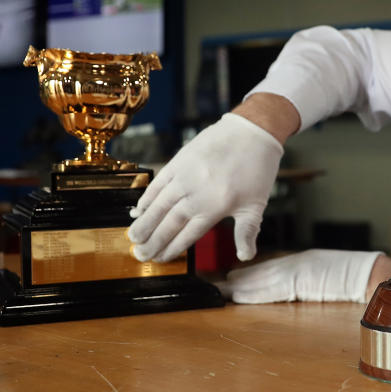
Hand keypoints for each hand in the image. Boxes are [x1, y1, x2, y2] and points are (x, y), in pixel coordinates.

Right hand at [128, 113, 282, 262]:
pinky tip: (138, 210)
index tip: (159, 259)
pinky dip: (146, 197)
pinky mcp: (179, 161)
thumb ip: (247, 232)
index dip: (172, 248)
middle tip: (139, 255)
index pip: (188, 235)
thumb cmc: (257, 171)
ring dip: (144, 223)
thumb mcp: (256, 205)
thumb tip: (245, 256)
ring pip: (159, 205)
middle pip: (169, 223)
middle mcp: (197, 194)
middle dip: (153, 241)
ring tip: (133, 238)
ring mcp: (185, 177)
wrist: (252, 132)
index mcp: (215, 208)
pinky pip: (158, 183)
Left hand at [218, 249, 384, 303]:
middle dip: (234, 280)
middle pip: (257, 273)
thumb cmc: (352, 275)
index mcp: (299, 263)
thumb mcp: (324, 274)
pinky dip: (252, 293)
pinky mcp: (298, 281)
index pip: (266, 270)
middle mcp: (293, 265)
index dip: (245, 275)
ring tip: (217, 290)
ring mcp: (295, 272)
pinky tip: (237, 295)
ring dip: (237, 287)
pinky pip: (270, 288)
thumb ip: (305, 279)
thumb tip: (295, 285)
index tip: (226, 278)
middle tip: (211, 283)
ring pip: (259, 280)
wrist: (367, 273)